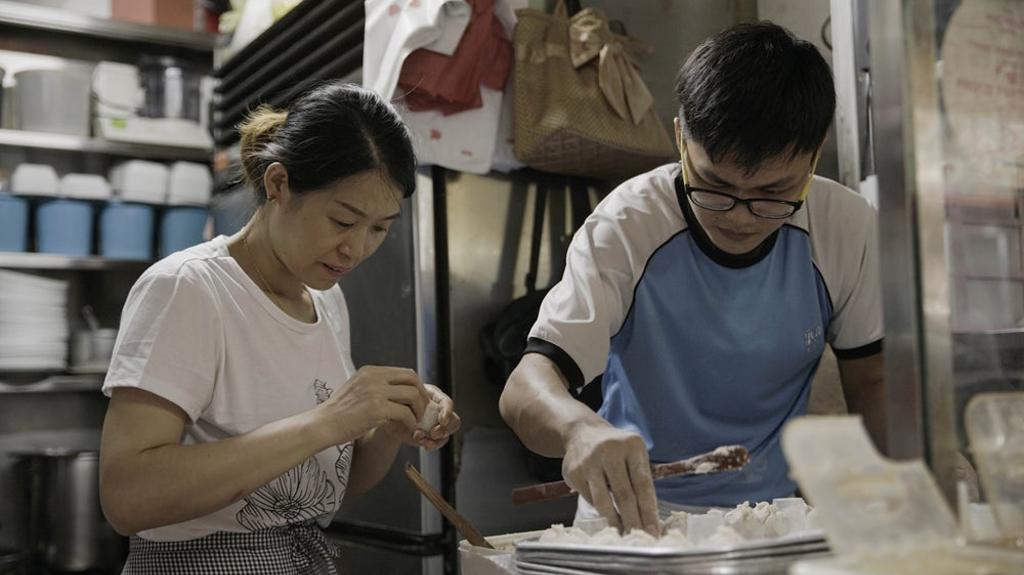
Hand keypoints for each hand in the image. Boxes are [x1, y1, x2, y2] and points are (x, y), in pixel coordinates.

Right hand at [316, 366, 430, 445]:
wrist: (322, 425)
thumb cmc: (338, 413)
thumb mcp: (356, 390)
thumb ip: (374, 387)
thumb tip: (396, 390)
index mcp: (370, 371)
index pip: (404, 372)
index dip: (416, 386)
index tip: (419, 400)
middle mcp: (373, 377)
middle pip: (412, 378)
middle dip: (422, 394)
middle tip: (424, 409)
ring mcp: (375, 392)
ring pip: (412, 395)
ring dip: (419, 409)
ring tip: (417, 421)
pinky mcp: (376, 408)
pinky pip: (405, 413)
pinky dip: (411, 422)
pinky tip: (409, 428)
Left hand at [384, 384, 460, 450]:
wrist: (388, 411)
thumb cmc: (398, 398)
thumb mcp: (405, 394)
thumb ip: (414, 400)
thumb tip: (422, 409)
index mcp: (435, 398)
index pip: (448, 404)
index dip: (447, 413)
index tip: (441, 420)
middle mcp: (439, 413)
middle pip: (454, 422)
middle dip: (445, 429)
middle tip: (433, 434)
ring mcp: (434, 427)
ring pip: (445, 436)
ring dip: (436, 440)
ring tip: (421, 438)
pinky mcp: (427, 439)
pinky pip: (433, 444)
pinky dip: (428, 444)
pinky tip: (419, 440)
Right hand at [562, 421, 658, 535]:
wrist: (582, 432)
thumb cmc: (616, 449)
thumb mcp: (633, 454)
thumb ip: (641, 480)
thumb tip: (649, 519)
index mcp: (632, 445)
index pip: (643, 484)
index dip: (649, 511)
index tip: (653, 531)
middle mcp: (610, 450)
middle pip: (624, 494)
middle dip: (633, 521)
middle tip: (639, 538)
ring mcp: (589, 460)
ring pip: (603, 500)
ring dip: (614, 521)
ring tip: (622, 533)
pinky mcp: (573, 470)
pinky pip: (589, 498)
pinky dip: (600, 509)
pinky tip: (606, 516)